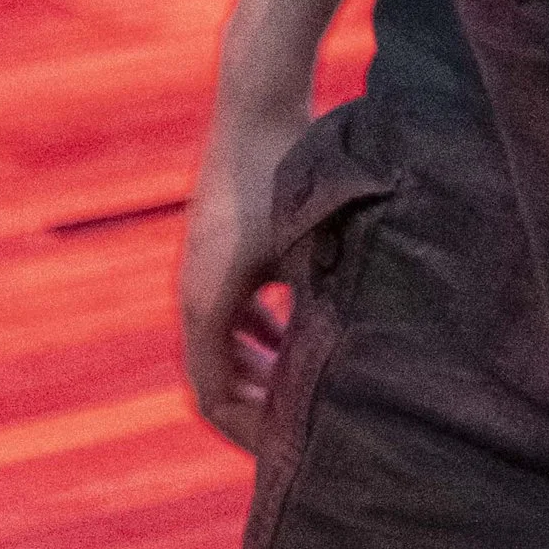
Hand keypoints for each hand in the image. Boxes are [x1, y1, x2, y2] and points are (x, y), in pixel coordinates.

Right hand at [179, 90, 308, 451]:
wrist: (258, 96)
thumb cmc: (286, 172)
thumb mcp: (310, 250)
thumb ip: (319, 311)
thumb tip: (354, 369)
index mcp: (204, 303)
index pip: (215, 395)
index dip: (251, 430)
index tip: (293, 452)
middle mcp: (194, 289)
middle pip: (218, 374)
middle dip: (259, 406)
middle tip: (303, 434)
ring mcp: (204, 265)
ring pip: (226, 340)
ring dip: (262, 368)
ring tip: (306, 394)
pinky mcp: (222, 242)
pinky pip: (234, 307)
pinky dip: (262, 331)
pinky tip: (301, 335)